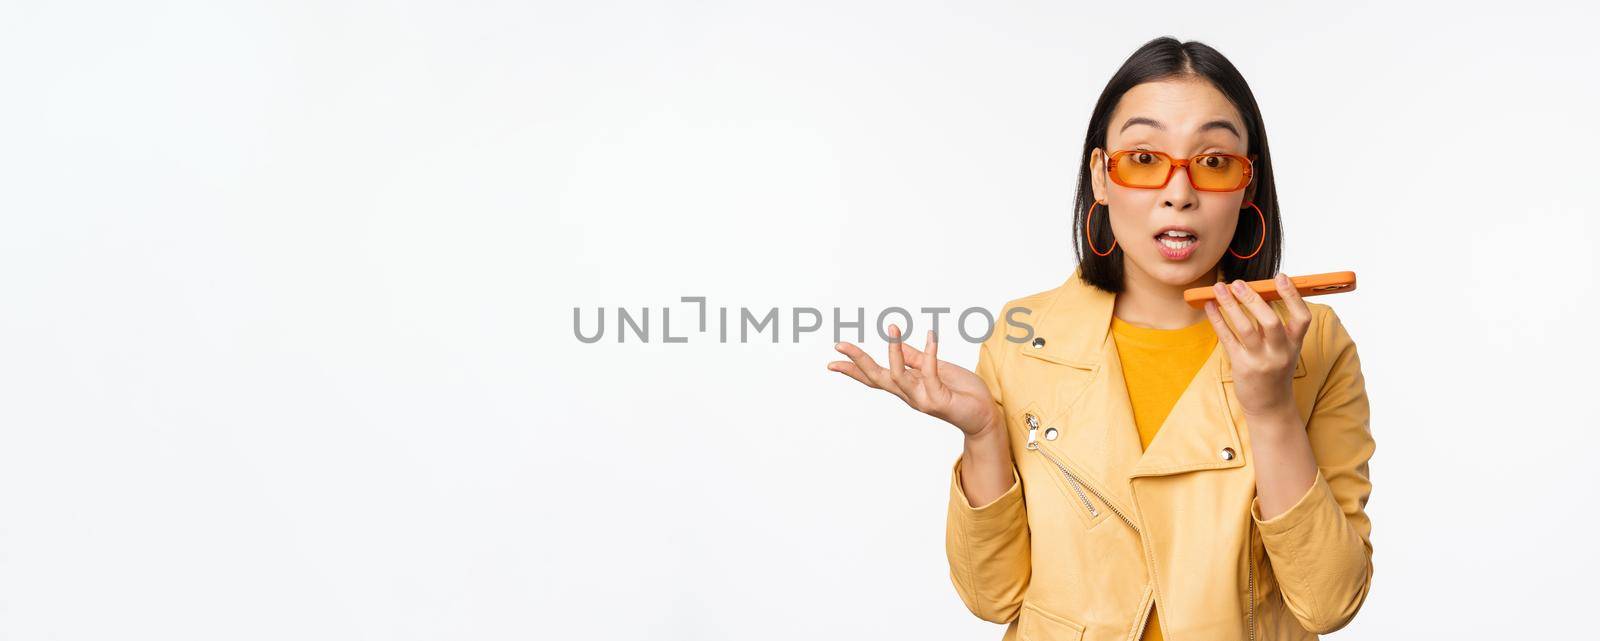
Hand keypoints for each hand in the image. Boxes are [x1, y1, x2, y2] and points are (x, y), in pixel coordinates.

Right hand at [827, 325, 999, 437]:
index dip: (854, 370)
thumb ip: (918, 360)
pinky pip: (929, 373)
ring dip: (894, 350)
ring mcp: (922, 399)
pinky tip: (931, 335)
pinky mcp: (938, 400)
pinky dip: (929, 353)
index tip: (832, 361)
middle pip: (876, 378)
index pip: (875, 378)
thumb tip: (902, 345)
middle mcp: (910, 395)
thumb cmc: (964, 394)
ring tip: (893, 326)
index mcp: (908, 387)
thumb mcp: (938, 370)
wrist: (986, 416)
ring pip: (897, 376)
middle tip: (840, 345)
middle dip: (857, 361)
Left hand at [1203, 273, 1311, 420]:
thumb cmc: (1275, 371)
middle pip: (1270, 321)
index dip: (1292, 296)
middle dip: (1253, 299)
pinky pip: (1227, 339)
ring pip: (1245, 328)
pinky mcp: (1241, 366)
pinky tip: (1210, 306)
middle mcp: (1280, 352)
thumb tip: (1259, 294)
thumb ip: (1275, 326)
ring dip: (1231, 305)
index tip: (1281, 277)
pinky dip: (1218, 320)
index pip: (1302, 317)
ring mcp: (1260, 360)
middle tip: (1239, 283)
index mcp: (1295, 344)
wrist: (1270, 406)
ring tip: (1220, 288)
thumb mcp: (1285, 349)